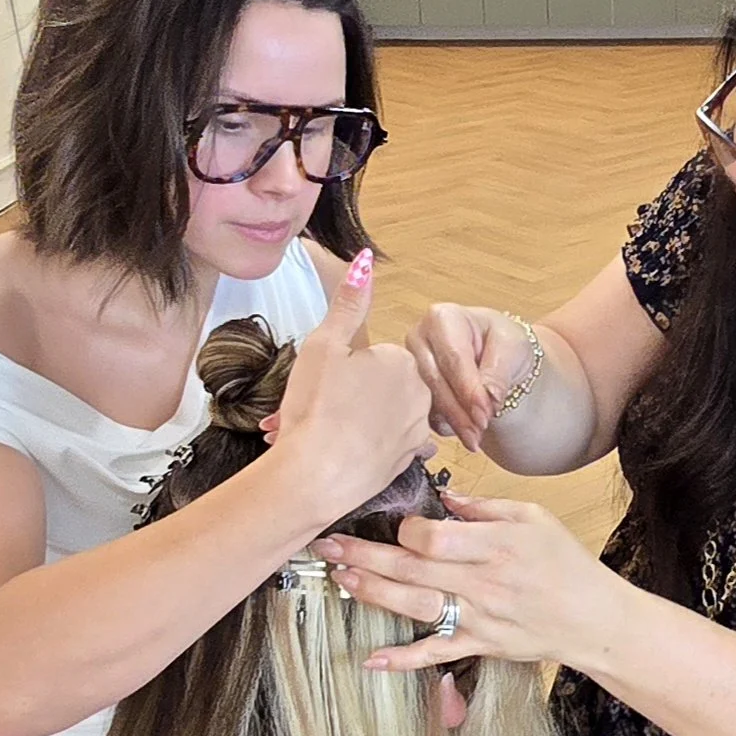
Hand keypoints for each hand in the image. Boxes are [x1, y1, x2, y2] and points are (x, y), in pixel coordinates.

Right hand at [271, 253, 435, 522]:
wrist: (315, 475)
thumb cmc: (315, 406)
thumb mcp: (324, 344)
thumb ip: (349, 303)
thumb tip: (365, 260)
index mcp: (403, 361)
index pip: (377, 357)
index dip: (347, 370)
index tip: (326, 384)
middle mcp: (420, 394)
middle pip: (385, 386)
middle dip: (356, 396)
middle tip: (321, 407)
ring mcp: (418, 430)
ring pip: (387, 417)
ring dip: (360, 423)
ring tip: (327, 432)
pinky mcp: (409, 461)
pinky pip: (391, 446)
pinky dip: (371, 448)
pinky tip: (347, 452)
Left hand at [312, 491, 621, 668]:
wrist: (594, 618)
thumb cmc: (567, 563)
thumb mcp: (535, 518)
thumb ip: (486, 507)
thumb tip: (443, 496)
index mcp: (496, 545)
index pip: (434, 537)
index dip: (406, 530)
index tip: (393, 524)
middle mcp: (483, 582)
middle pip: (413, 568)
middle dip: (364, 555)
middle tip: (327, 545)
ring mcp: (479, 618)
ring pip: (415, 605)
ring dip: (373, 593)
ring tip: (339, 579)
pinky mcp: (480, 645)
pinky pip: (436, 653)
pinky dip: (404, 659)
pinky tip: (372, 658)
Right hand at [407, 303, 537, 449]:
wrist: (497, 356)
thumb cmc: (503, 343)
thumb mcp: (512, 348)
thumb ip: (499, 372)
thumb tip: (488, 398)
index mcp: (443, 317)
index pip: (453, 357)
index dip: (469, 389)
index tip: (486, 413)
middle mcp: (419, 337)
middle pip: (435, 380)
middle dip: (460, 411)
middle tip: (481, 431)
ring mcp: (411, 364)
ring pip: (427, 399)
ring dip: (453, 423)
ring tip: (476, 439)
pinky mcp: (411, 388)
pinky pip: (423, 411)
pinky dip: (446, 425)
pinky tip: (464, 431)